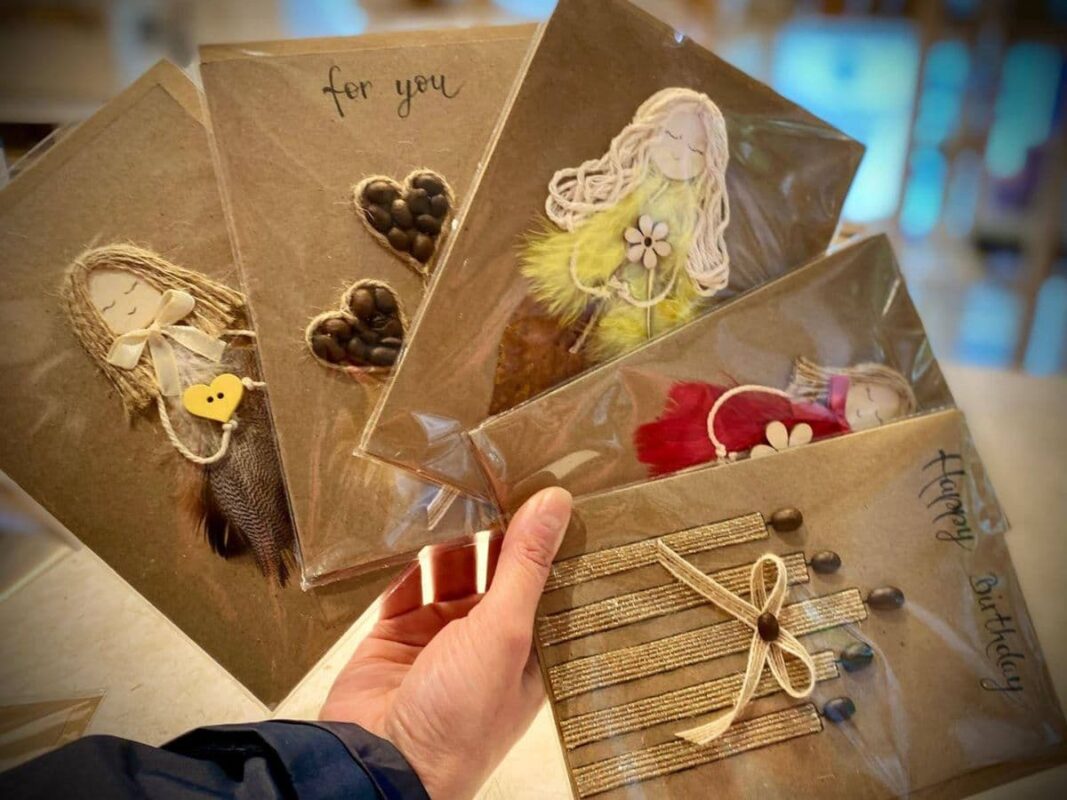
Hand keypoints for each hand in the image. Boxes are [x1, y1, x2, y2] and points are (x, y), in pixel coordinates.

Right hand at [321, 487, 572, 798]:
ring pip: (451, 569)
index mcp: (530, 649)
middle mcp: (488, 639)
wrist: (378, 763)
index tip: (550, 487)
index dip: (546, 539)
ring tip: (457, 485)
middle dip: (497, 528)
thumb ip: (525, 565)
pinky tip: (414, 519)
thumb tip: (557, 504)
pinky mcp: (395, 631)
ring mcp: (439, 635)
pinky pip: (404, 582)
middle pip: (497, 569)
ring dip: (452, 535)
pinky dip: (406, 554)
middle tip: (502, 471)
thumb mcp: (504, 632)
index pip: (545, 582)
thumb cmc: (459, 720)